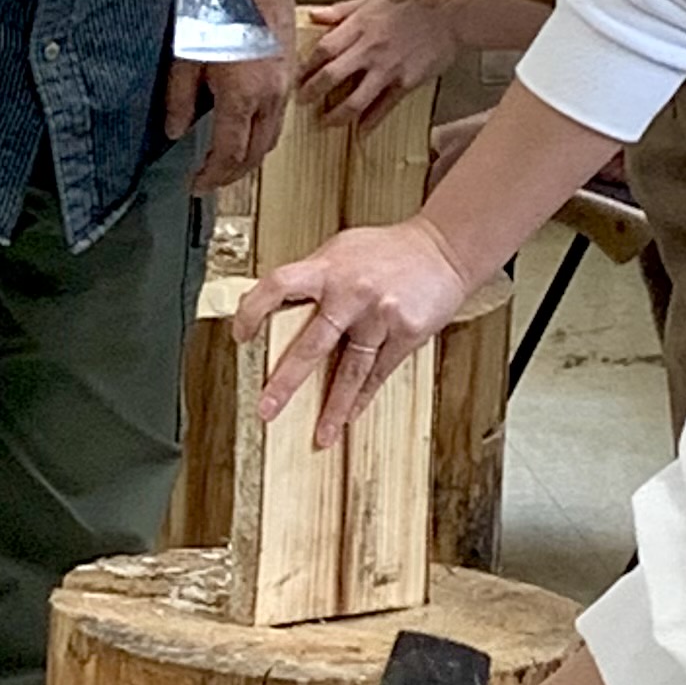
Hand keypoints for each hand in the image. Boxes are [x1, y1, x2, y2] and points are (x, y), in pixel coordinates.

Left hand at [166, 0, 296, 189]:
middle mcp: (269, 97)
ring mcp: (284, 85)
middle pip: (255, 155)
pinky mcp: (290, 71)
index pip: (229, 154)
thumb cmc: (220, 1)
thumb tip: (175, 131)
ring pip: (272, 139)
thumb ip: (179, 98)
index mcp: (241, 96)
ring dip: (250, 157)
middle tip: (209, 180)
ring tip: (227, 161)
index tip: (195, 185)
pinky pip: (279, 117)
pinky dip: (263, 134)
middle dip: (232, 174)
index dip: (212, 176)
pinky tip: (246, 128)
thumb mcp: (186, 53)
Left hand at [235, 217, 469, 441]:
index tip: (241, 336)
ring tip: (320, 435)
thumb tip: (275, 304)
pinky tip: (350, 417)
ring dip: (334, 407)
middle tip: (267, 409)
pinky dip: (363, 398)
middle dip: (287, 380)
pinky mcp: (406, 333)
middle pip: (312, 343)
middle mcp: (351, 293)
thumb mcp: (342, 250)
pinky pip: (379, 373)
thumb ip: (312, 277)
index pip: (277, 286)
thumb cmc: (388, 250)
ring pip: (351, 370)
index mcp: (328, 268)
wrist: (444, 249)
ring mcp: (380, 315)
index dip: (253, 310)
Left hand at [298, 0, 463, 129]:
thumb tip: (313, 16)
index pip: (322, 50)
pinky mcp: (407, 82)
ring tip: (326, 123)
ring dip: (336, 116)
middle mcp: (370, 48)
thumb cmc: (413, 1)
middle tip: (301, 102)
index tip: (295, 76)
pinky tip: (361, 131)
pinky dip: (370, 123)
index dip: (305, 66)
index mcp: (359, 26)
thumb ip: (341, 10)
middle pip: (330, 76)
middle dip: (311, 93)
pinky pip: (384, 108)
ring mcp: (388, 68)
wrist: (453, 11)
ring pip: (354, 100)